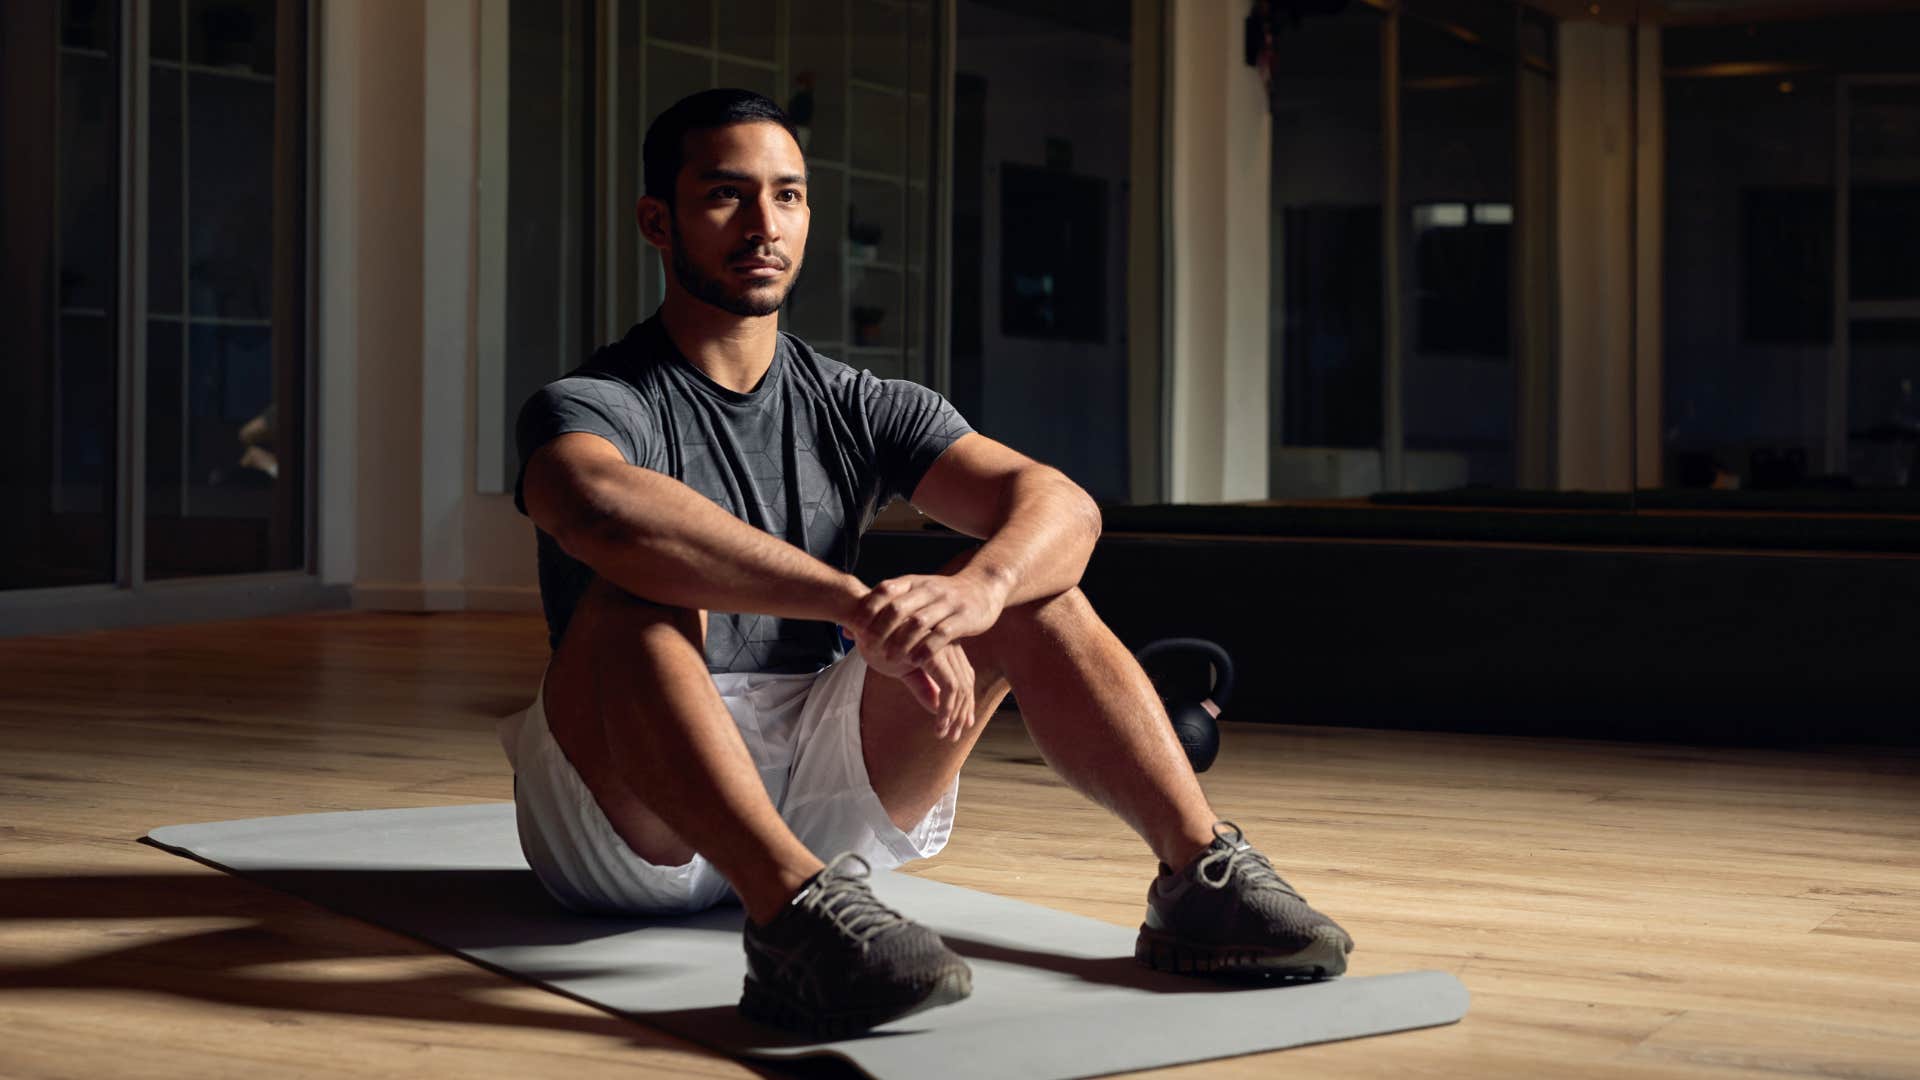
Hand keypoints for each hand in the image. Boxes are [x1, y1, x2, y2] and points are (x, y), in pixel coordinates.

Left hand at [847, 569, 1008, 671]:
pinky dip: (927, 649)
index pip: (884, 590)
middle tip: (867, 647)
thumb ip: (881, 611)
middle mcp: (929, 589)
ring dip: (901, 642)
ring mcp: (947, 603)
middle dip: (880, 628)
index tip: (854, 626)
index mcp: (913, 582)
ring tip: (887, 659)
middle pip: (898, 607)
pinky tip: (916, 662)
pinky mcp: (964, 618)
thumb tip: (845, 630)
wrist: (983, 587)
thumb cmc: (941, 597)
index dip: (868, 607)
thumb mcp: (912, 596)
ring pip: (919, 622)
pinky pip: (943, 635)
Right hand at [882, 643, 975, 741]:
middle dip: (962, 713)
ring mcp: (943, 648)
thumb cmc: (881, 642)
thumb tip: (938, 707)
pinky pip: (950, 687)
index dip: (965, 702)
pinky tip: (939, 725)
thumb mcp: (905, 669)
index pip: (964, 676)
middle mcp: (949, 645)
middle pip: (966, 683)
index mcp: (944, 646)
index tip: (962, 723)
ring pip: (961, 689)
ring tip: (945, 734)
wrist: (864, 622)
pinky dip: (947, 710)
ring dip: (954, 716)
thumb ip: (924, 686)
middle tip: (954, 735)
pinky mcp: (935, 654)